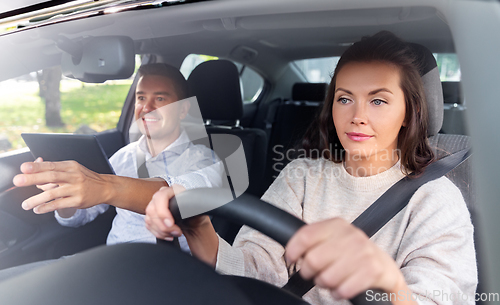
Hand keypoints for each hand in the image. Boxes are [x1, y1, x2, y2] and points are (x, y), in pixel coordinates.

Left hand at [13, 160, 110, 213]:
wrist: (105, 187)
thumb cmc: (85, 178)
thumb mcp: (71, 170)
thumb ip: (53, 170)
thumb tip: (34, 168)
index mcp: (70, 166)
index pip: (51, 165)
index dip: (37, 166)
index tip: (24, 168)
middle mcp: (74, 176)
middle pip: (51, 176)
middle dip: (33, 178)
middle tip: (18, 180)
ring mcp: (76, 189)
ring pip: (53, 193)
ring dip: (37, 199)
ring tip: (26, 204)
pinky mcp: (78, 200)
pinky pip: (59, 204)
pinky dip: (47, 207)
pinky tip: (38, 209)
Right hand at [145, 185, 209, 240]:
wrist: (193, 223)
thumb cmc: (196, 215)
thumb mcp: (197, 208)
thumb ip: (192, 205)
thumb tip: (189, 206)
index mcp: (173, 190)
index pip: (160, 197)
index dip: (163, 212)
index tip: (170, 224)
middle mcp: (161, 196)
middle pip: (152, 211)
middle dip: (164, 226)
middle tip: (176, 231)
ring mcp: (155, 205)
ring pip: (150, 220)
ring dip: (162, 231)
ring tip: (175, 233)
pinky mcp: (152, 216)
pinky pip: (149, 226)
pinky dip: (159, 233)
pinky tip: (168, 234)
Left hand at [285, 218, 408, 300]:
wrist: (385, 267)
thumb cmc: (352, 254)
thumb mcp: (334, 239)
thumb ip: (314, 240)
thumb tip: (291, 252)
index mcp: (337, 225)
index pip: (305, 235)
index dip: (293, 250)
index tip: (292, 259)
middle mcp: (351, 235)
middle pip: (313, 259)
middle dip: (309, 272)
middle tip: (315, 273)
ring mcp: (363, 252)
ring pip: (326, 277)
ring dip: (324, 284)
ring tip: (330, 280)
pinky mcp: (372, 271)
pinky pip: (342, 290)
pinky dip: (337, 293)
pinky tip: (341, 288)